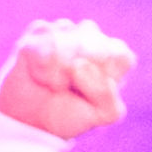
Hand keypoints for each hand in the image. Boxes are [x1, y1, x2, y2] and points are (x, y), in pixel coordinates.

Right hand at [0, 19, 133, 145]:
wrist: (33, 121)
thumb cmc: (73, 113)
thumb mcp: (103, 114)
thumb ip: (106, 94)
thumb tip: (77, 65)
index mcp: (116, 54)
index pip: (118, 57)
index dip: (101, 82)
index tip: (90, 94)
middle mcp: (93, 35)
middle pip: (94, 49)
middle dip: (79, 78)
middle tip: (70, 90)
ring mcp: (66, 30)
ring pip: (66, 44)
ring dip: (57, 75)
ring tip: (54, 85)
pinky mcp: (39, 31)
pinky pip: (41, 44)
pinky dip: (40, 68)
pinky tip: (40, 76)